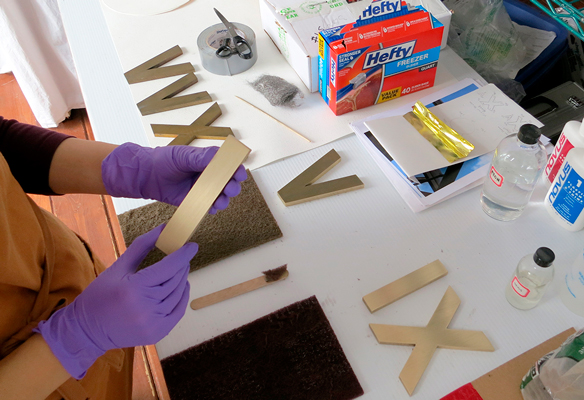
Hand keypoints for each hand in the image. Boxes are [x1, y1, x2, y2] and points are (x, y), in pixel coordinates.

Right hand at [34, 225, 196, 378]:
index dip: (182, 255)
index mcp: (133, 288)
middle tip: (183, 255)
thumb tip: (163, 228)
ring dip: (182, 279)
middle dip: (182, 265)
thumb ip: (141, 247)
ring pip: (178, 294)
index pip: (167, 267)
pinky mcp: (157, 333)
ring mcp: (152, 322)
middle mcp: (145, 306)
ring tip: (180, 269)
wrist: (87, 331)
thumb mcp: (117, 267)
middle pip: (174, 280)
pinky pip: (178, 311)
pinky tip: (181, 286)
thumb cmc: (100, 295)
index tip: (192, 246)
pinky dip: (182, 297)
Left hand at [101, 143, 246, 212]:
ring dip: (224, 199)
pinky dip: (212, 208)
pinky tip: (210, 208)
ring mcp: (204, 189)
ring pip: (221, 196)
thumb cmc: (165, 160)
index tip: (239, 174)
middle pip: (229, 182)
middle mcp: (210, 175)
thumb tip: (219, 156)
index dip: (237, 170)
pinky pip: (208, 207)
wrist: (148, 176)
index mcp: (210, 161)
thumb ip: (201, 158)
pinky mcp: (196, 201)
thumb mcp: (183, 155)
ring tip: (219, 201)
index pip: (229, 165)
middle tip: (230, 189)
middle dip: (232, 187)